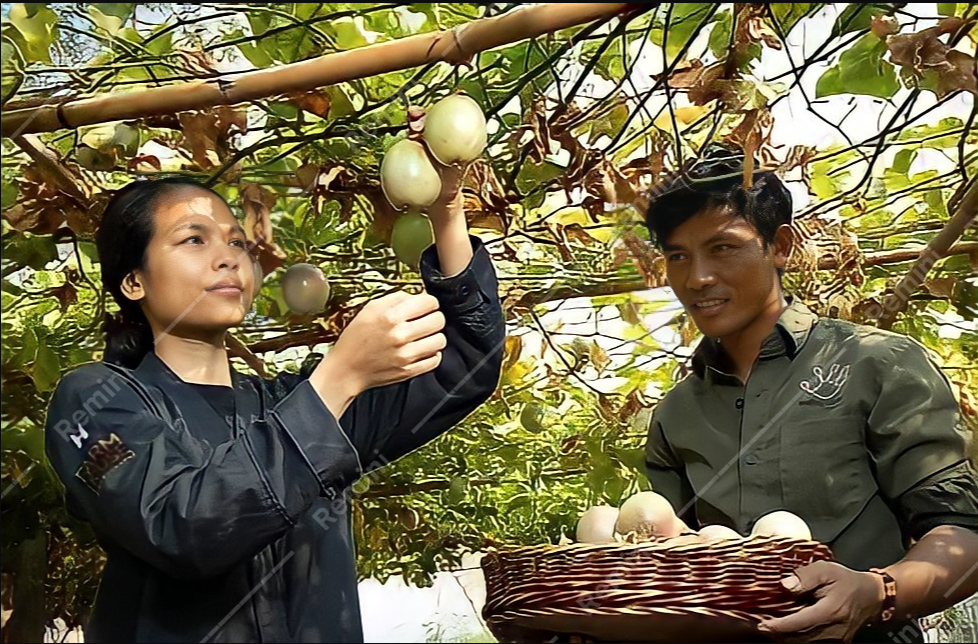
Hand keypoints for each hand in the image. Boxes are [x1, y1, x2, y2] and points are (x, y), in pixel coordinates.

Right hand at [326, 290, 446, 394]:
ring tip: (423, 336)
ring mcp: (406, 355)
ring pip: (440, 340)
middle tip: (425, 320)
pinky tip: (421, 350)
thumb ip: (396, 299)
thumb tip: (418, 296)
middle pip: (438, 320)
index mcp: (390, 316)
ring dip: (434, 336)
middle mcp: (399, 335)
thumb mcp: (370, 309)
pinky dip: (431, 354)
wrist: (346, 369)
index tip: (425, 306)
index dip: (428, 302)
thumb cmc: (356, 338)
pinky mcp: (409, 371)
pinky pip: (435, 359)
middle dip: (433, 317)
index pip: (429, 302)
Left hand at [757, 561, 885, 642]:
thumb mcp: (826, 569)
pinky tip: (786, 627)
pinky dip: (797, 635)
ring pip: (804, 641)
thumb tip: (786, 585)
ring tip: (771, 625)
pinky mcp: (835, 641)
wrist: (871, 596)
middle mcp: (833, 630)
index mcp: (830, 612)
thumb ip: (805, 576)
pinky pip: (811, 641)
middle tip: (760, 624)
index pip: (799, 623)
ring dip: (786, 635)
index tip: (762, 625)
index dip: (779, 626)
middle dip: (778, 632)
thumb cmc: (847, 581)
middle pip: (799, 636)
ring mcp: (835, 639)